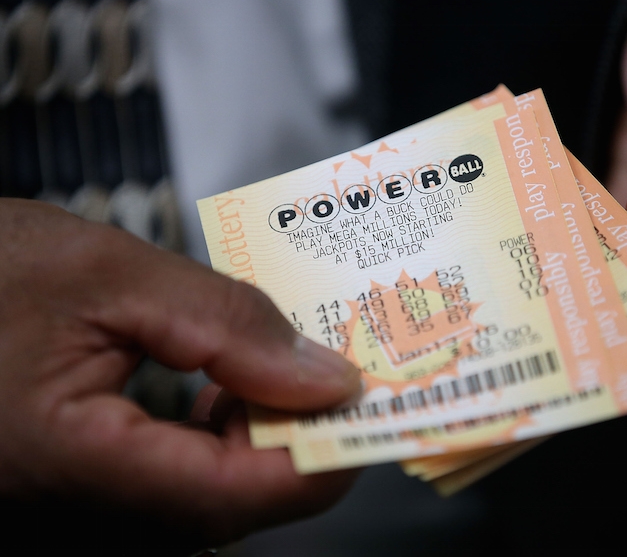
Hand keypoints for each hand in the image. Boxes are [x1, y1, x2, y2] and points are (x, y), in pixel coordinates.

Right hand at [0, 198, 361, 553]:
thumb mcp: (106, 276)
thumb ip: (226, 326)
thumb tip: (328, 378)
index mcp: (77, 471)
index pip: (243, 497)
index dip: (325, 454)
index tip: (377, 401)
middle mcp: (76, 523)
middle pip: (235, 504)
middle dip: (300, 434)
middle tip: (342, 362)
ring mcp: (74, 522)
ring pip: (209, 501)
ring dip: (262, 435)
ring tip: (284, 362)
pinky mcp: (79, 504)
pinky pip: (173, 490)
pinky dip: (217, 441)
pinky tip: (226, 387)